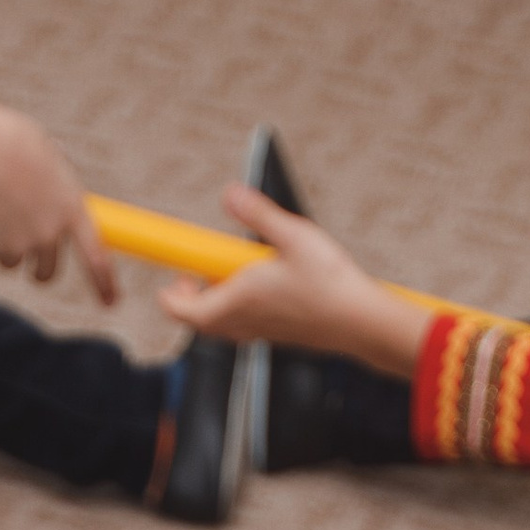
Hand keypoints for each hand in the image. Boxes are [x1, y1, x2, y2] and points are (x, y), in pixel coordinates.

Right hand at [0, 83, 117, 301]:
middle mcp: (50, 234)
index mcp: (72, 209)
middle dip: (38, 271)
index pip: (95, 256)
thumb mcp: (49, 163)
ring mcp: (22, 244)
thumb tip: (57, 213)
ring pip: (12, 263)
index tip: (110, 302)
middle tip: (31, 264)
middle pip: (47, 273)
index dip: (104, 283)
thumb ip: (58, 192)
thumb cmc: (15, 144)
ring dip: (3, 247)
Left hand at [156, 186, 422, 372]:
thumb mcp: (292, 235)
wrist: (358, 321)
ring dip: (214, 302)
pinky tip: (261, 285)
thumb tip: (229, 193)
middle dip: (190, 297)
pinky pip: (241, 327)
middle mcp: (242, 322)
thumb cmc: (328, 282)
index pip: (181, 310)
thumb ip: (257, 214)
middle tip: (201, 268)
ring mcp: (258, 332)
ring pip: (219, 325)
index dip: (170, 292)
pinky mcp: (274, 336)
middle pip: (197, 320)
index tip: (179, 269)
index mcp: (236, 300)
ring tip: (232, 273)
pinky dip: (236, 309)